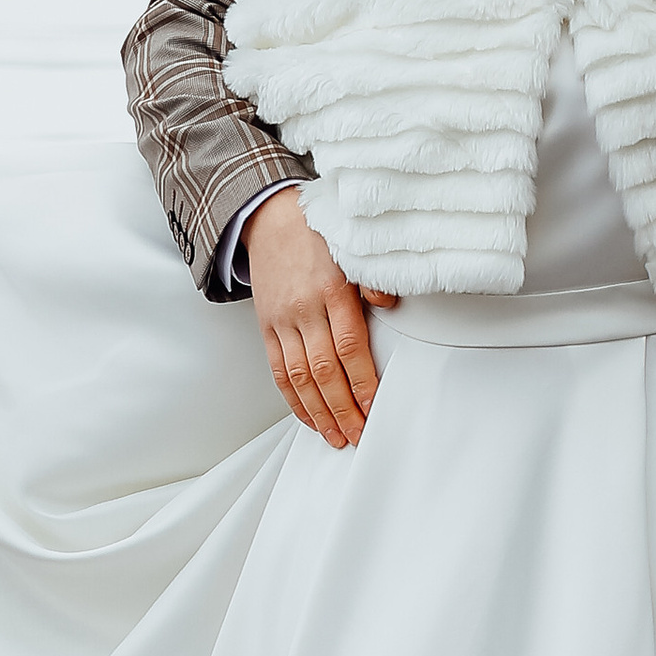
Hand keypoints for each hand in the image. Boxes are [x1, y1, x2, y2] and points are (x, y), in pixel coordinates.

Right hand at [246, 188, 391, 448]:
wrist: (270, 219)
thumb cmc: (319, 235)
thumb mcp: (354, 247)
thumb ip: (373, 279)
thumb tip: (389, 303)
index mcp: (331, 290)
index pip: (349, 347)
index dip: (362, 382)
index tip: (374, 408)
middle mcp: (304, 308)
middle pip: (324, 371)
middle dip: (343, 409)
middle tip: (358, 434)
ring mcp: (282, 320)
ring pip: (299, 377)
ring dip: (318, 413)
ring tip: (335, 436)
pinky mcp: (266, 327)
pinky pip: (278, 371)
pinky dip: (293, 399)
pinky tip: (308, 417)